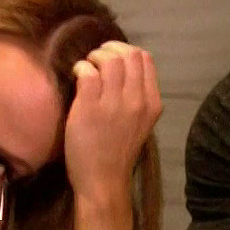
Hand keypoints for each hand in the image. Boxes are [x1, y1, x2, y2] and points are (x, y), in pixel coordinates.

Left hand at [64, 41, 161, 194]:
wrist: (103, 180)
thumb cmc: (117, 152)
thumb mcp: (139, 122)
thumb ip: (136, 97)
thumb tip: (121, 71)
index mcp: (152, 103)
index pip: (145, 60)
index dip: (126, 50)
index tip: (111, 58)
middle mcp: (137, 100)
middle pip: (129, 54)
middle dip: (109, 49)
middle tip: (95, 58)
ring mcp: (114, 104)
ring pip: (110, 60)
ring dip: (94, 56)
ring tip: (86, 67)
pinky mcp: (90, 109)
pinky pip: (88, 73)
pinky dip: (81, 67)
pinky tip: (77, 76)